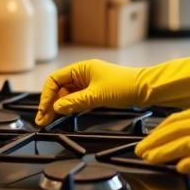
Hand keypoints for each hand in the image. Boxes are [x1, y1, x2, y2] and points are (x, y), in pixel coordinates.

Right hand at [34, 52, 189, 125]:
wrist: (146, 89)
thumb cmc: (125, 86)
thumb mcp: (97, 95)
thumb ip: (75, 102)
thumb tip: (57, 108)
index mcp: (82, 68)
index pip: (54, 80)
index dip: (46, 96)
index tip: (43, 111)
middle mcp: (83, 74)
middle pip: (59, 88)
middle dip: (49, 104)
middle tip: (43, 121)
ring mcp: (89, 83)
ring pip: (67, 95)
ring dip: (58, 107)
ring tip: (50, 121)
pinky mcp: (96, 92)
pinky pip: (77, 100)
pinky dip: (70, 108)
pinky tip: (65, 116)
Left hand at [136, 102, 189, 172]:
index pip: (180, 118)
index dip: (162, 128)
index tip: (152, 136)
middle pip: (174, 129)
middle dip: (154, 141)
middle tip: (141, 150)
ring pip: (180, 144)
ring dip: (162, 152)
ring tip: (150, 159)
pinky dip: (185, 164)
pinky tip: (177, 168)